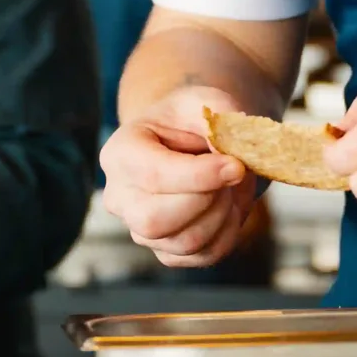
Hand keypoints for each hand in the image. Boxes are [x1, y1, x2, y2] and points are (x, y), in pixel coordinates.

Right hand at [99, 83, 261, 267]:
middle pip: (154, 221)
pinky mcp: (167, 251)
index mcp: (120, 153)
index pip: (153, 176)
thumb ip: (217, 118)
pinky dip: (229, 231)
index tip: (236, 165)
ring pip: (185, 242)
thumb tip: (230, 156)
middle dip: (206, 200)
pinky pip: (204, 255)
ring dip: (223, 214)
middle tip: (232, 174)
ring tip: (230, 186)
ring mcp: (140, 229)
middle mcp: (120, 197)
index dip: (200, 175)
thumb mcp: (204, 102)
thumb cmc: (193, 121)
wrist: (195, 143)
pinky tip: (228, 205)